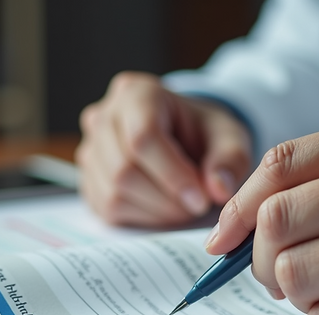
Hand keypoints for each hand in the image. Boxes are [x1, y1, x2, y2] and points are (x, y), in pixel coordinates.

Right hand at [76, 72, 251, 226]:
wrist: (183, 139)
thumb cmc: (203, 134)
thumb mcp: (229, 138)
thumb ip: (229, 160)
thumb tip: (218, 189)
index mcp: (137, 93)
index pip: (143, 137)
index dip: (172, 175)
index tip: (201, 200)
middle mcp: (104, 117)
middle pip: (124, 168)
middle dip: (166, 197)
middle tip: (197, 206)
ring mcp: (90, 149)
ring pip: (114, 192)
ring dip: (155, 210)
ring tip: (183, 206)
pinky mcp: (88, 180)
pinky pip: (108, 208)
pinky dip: (141, 216)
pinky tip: (163, 207)